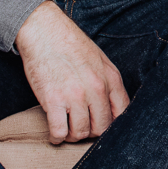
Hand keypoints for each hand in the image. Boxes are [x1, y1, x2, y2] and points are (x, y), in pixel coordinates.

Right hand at [15, 0, 129, 144]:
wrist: (45, 31)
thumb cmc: (71, 44)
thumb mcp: (100, 60)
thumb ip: (109, 83)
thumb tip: (114, 107)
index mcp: (111, 78)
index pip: (122, 113)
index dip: (113, 125)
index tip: (102, 126)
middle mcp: (96, 88)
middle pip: (101, 128)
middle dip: (91, 132)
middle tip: (81, 128)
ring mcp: (75, 95)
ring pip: (80, 132)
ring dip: (73, 136)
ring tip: (67, 130)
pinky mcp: (53, 100)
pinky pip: (59, 132)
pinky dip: (56, 137)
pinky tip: (55, 133)